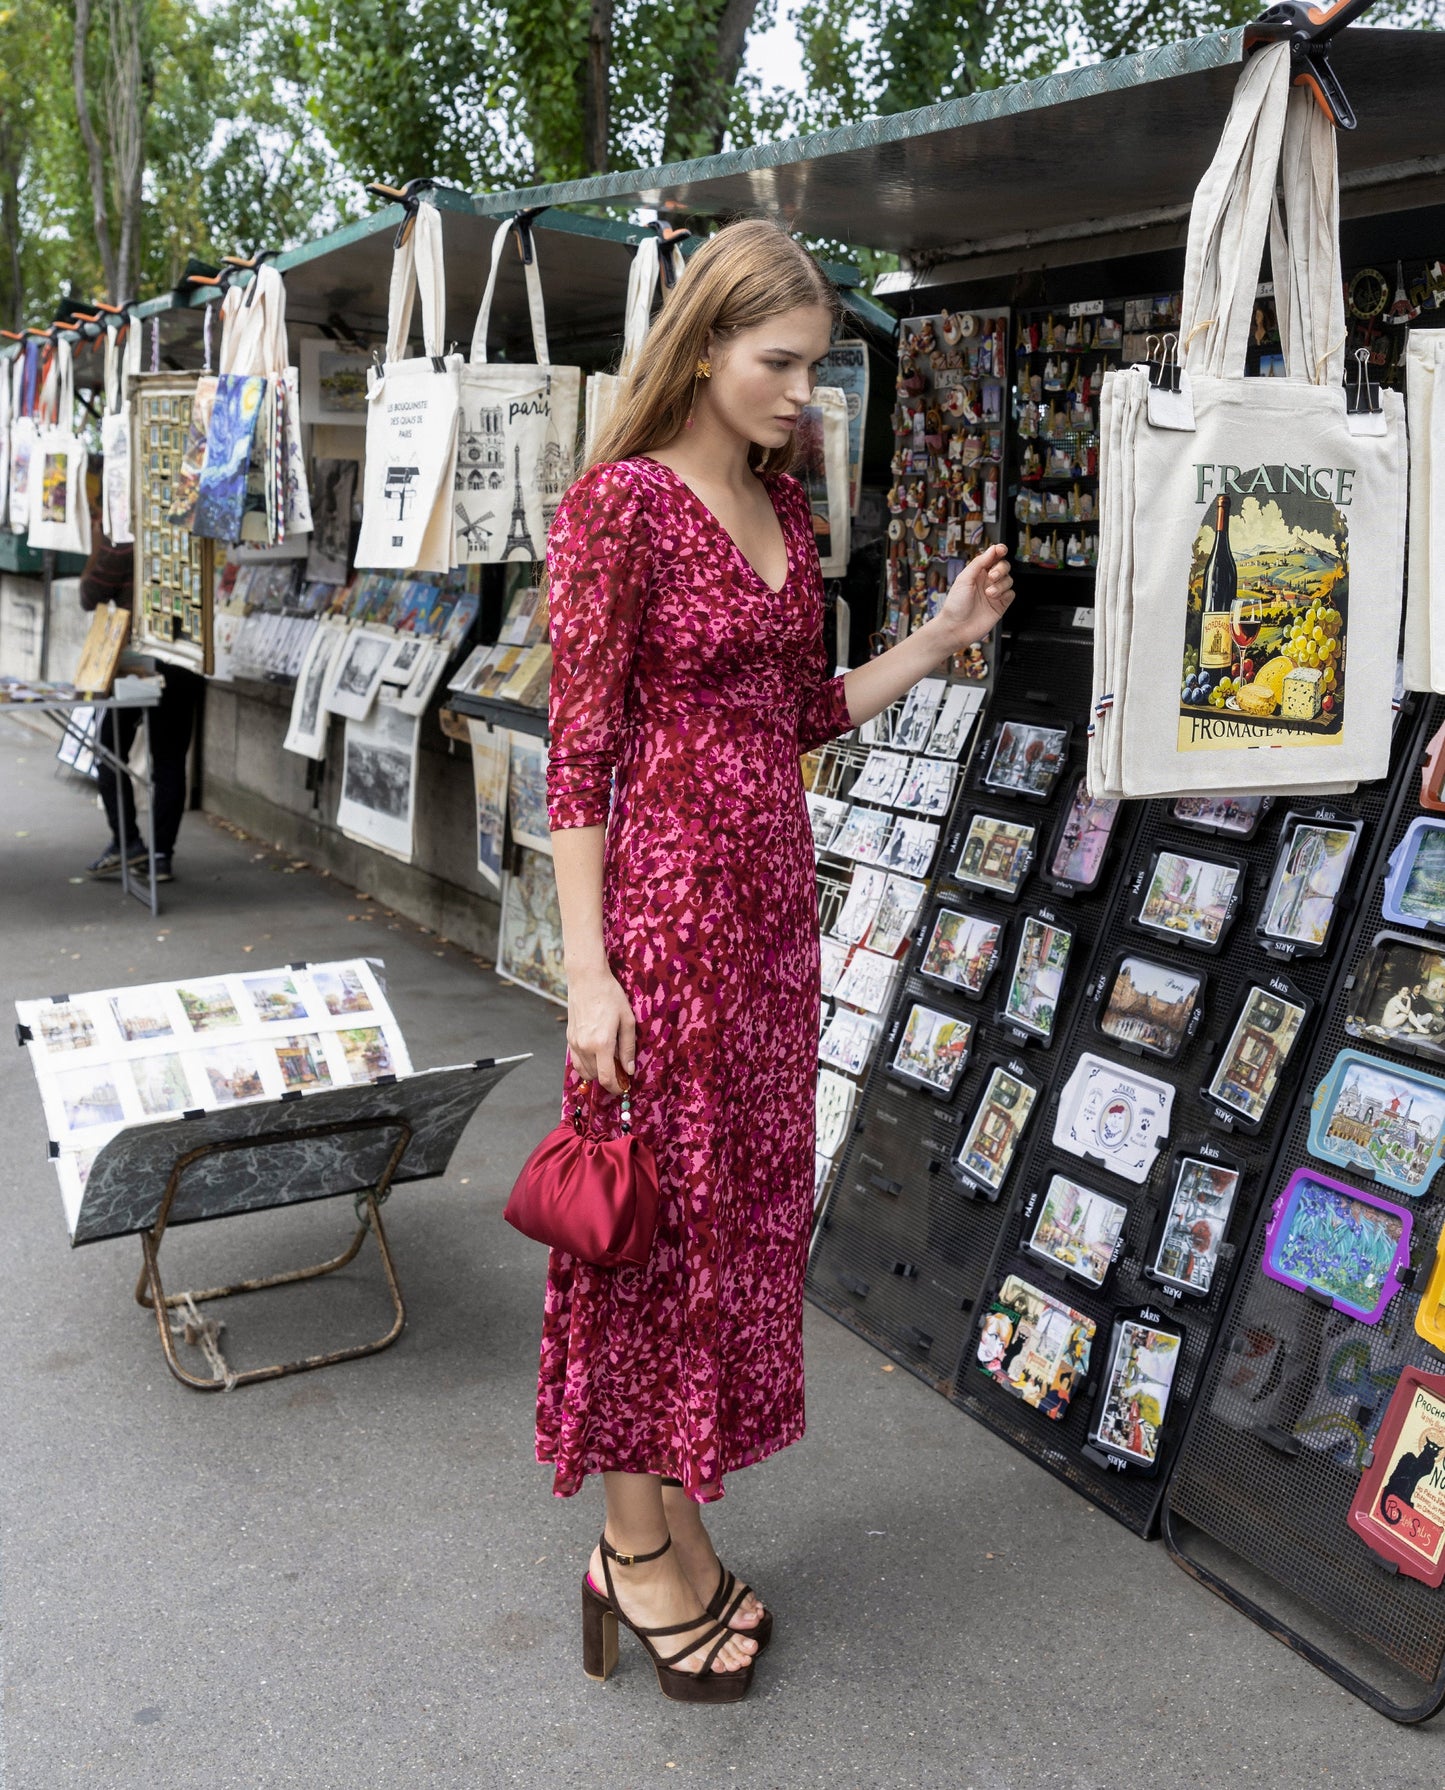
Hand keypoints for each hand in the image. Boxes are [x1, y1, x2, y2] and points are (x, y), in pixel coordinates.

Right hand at [566, 964, 636, 1094]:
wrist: (587, 979)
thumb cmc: (610, 996)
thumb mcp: (627, 1020)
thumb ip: (628, 1047)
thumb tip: (629, 1069)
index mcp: (601, 1044)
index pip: (606, 1078)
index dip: (616, 1088)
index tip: (624, 1087)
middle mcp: (585, 1047)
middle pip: (595, 1077)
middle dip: (609, 1079)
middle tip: (622, 1072)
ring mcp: (574, 1043)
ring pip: (584, 1071)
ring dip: (598, 1072)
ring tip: (610, 1063)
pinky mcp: (569, 1038)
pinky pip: (576, 1061)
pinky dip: (587, 1065)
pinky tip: (597, 1056)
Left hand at [934, 543, 1014, 652]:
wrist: (956, 627)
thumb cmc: (955, 604)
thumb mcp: (964, 578)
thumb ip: (979, 563)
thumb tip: (992, 549)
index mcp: (977, 573)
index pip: (992, 557)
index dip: (999, 551)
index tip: (1001, 549)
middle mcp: (986, 582)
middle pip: (1004, 566)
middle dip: (1001, 569)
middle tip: (992, 576)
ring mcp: (994, 593)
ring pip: (1009, 580)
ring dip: (1001, 584)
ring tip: (989, 593)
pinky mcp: (1000, 605)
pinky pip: (1011, 594)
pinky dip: (1005, 594)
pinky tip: (995, 598)